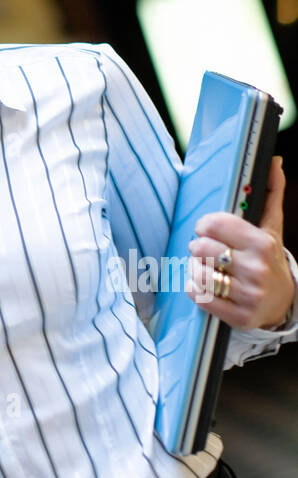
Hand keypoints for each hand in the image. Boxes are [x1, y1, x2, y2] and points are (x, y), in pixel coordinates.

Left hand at [186, 155, 296, 330]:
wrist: (282, 302)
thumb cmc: (268, 258)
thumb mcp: (271, 226)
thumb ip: (271, 192)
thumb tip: (274, 161)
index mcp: (262, 242)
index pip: (214, 224)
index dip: (204, 224)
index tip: (207, 229)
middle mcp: (256, 269)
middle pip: (201, 247)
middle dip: (198, 247)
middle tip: (206, 250)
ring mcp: (248, 295)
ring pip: (197, 272)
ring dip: (195, 268)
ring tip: (206, 267)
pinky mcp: (239, 316)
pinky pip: (199, 297)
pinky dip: (195, 289)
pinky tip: (204, 284)